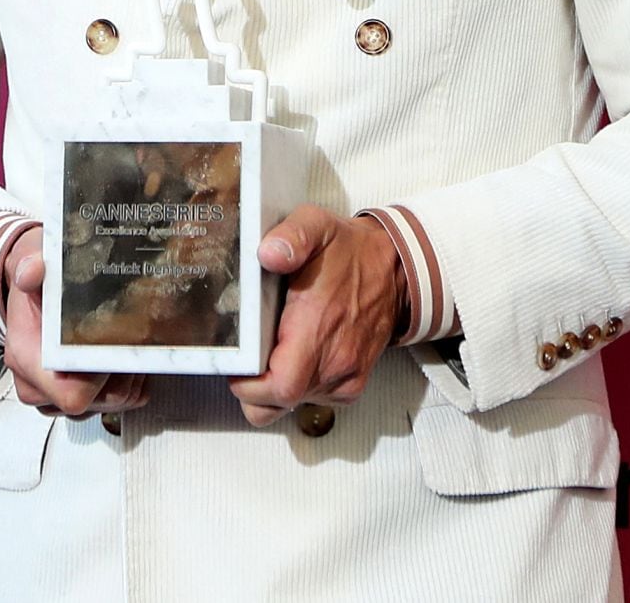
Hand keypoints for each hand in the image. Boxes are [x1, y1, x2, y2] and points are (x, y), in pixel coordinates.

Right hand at [2, 226, 148, 417]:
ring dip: (126, 380)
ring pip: (105, 406)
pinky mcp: (73, 396)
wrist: (31, 285)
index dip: (101, 378)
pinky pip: (113, 406)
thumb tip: (31, 271)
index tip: (115, 349)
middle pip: (94, 404)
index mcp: (26, 358)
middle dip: (120, 377)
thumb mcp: (32, 261)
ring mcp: (54, 396)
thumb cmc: (37, 280)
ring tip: (133, 348)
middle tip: (134, 344)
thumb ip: (32, 266)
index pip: (72, 394)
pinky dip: (129, 385)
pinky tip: (131, 360)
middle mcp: (37, 385)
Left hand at [229, 205, 407, 426]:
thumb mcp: (316, 225)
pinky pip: (311, 400)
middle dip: (252, 387)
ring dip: (272, 386)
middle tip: (246, 355)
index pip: (278, 385)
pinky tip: (293, 353)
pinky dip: (296, 385)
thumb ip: (290, 236)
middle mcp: (335, 360)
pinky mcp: (351, 385)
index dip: (247, 383)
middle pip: (277, 403)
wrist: (394, 268)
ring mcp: (345, 377)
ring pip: (290, 405)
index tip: (235, 361)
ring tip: (270, 349)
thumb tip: (268, 253)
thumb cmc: (350, 251)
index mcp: (319, 325)